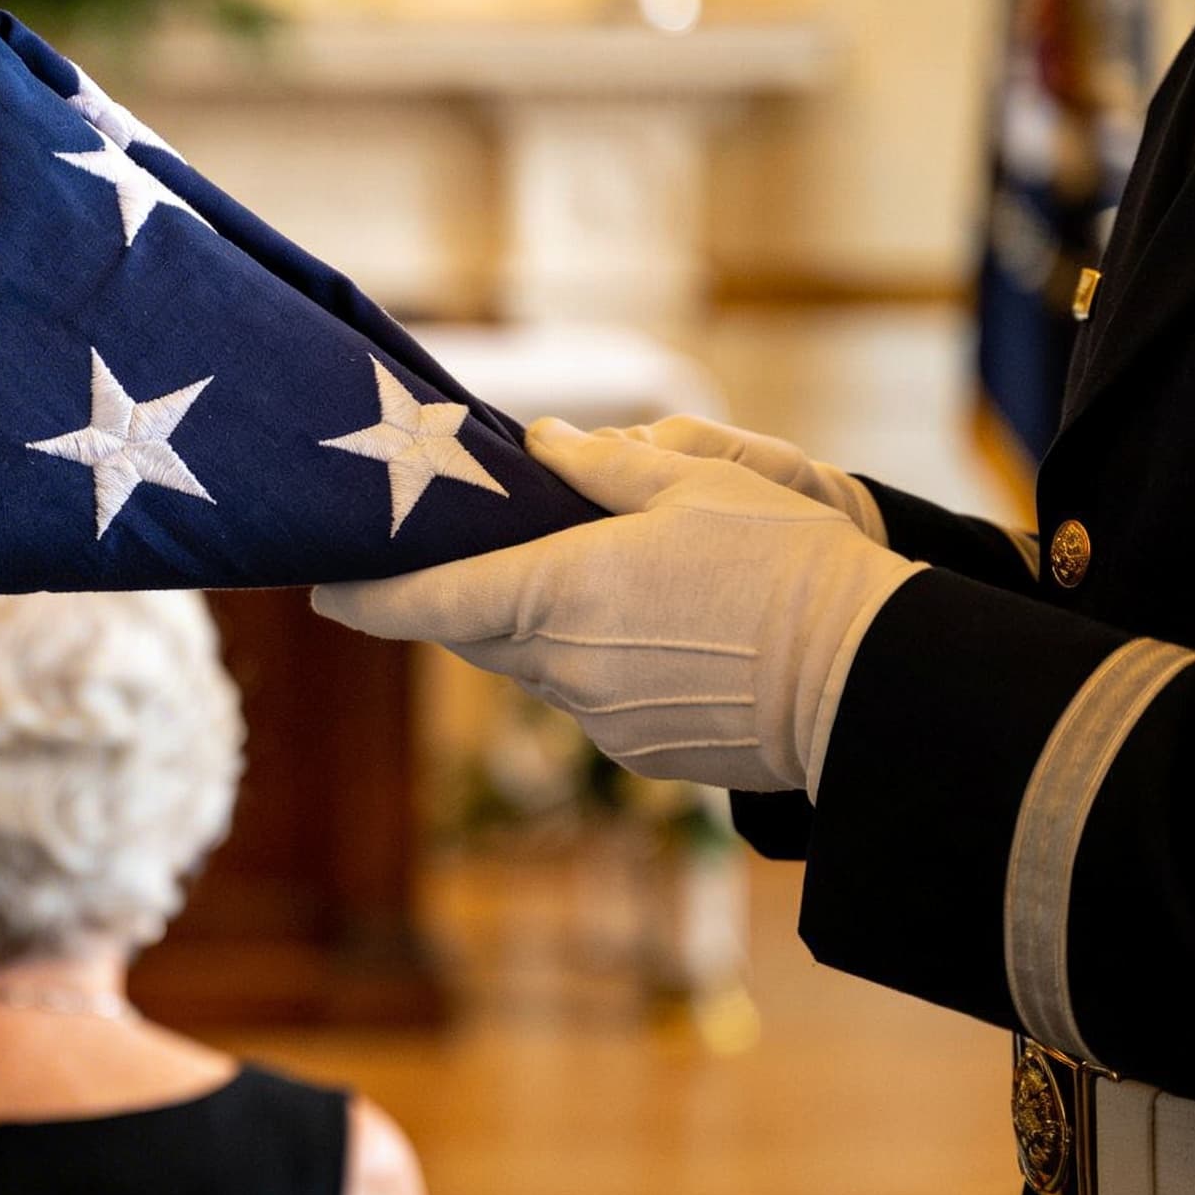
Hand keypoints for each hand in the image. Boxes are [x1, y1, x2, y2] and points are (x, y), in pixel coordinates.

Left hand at [313, 419, 923, 794]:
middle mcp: (563, 669)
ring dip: (547, 624)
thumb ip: (604, 465)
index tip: (319, 587)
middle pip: (478, 632)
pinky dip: (602, 661)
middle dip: (467, 594)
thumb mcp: (699, 482)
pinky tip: (662, 631)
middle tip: (470, 551)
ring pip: (539, 665)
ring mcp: (602, 721)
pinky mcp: (644, 753)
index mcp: (557, 595)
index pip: (424, 604)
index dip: (364, 596)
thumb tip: (543, 441)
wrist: (875, 682)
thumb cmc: (787, 565)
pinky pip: (594, 698)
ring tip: (605, 577)